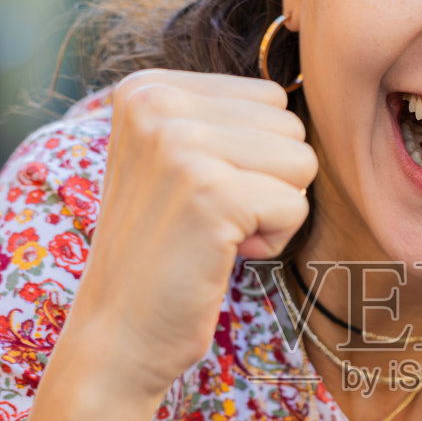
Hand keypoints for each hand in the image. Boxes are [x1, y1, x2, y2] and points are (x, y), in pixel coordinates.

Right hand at [66, 70, 316, 405]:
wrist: (118, 334)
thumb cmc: (165, 252)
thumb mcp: (177, 160)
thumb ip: (224, 118)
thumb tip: (303, 86)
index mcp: (147, 87)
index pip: (269, 98)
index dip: (253, 158)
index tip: (198, 195)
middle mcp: (155, 102)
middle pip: (290, 125)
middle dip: (268, 183)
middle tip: (208, 221)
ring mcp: (179, 143)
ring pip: (301, 161)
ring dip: (272, 211)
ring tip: (214, 235)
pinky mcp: (209, 192)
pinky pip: (295, 204)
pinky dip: (273, 241)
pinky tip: (222, 255)